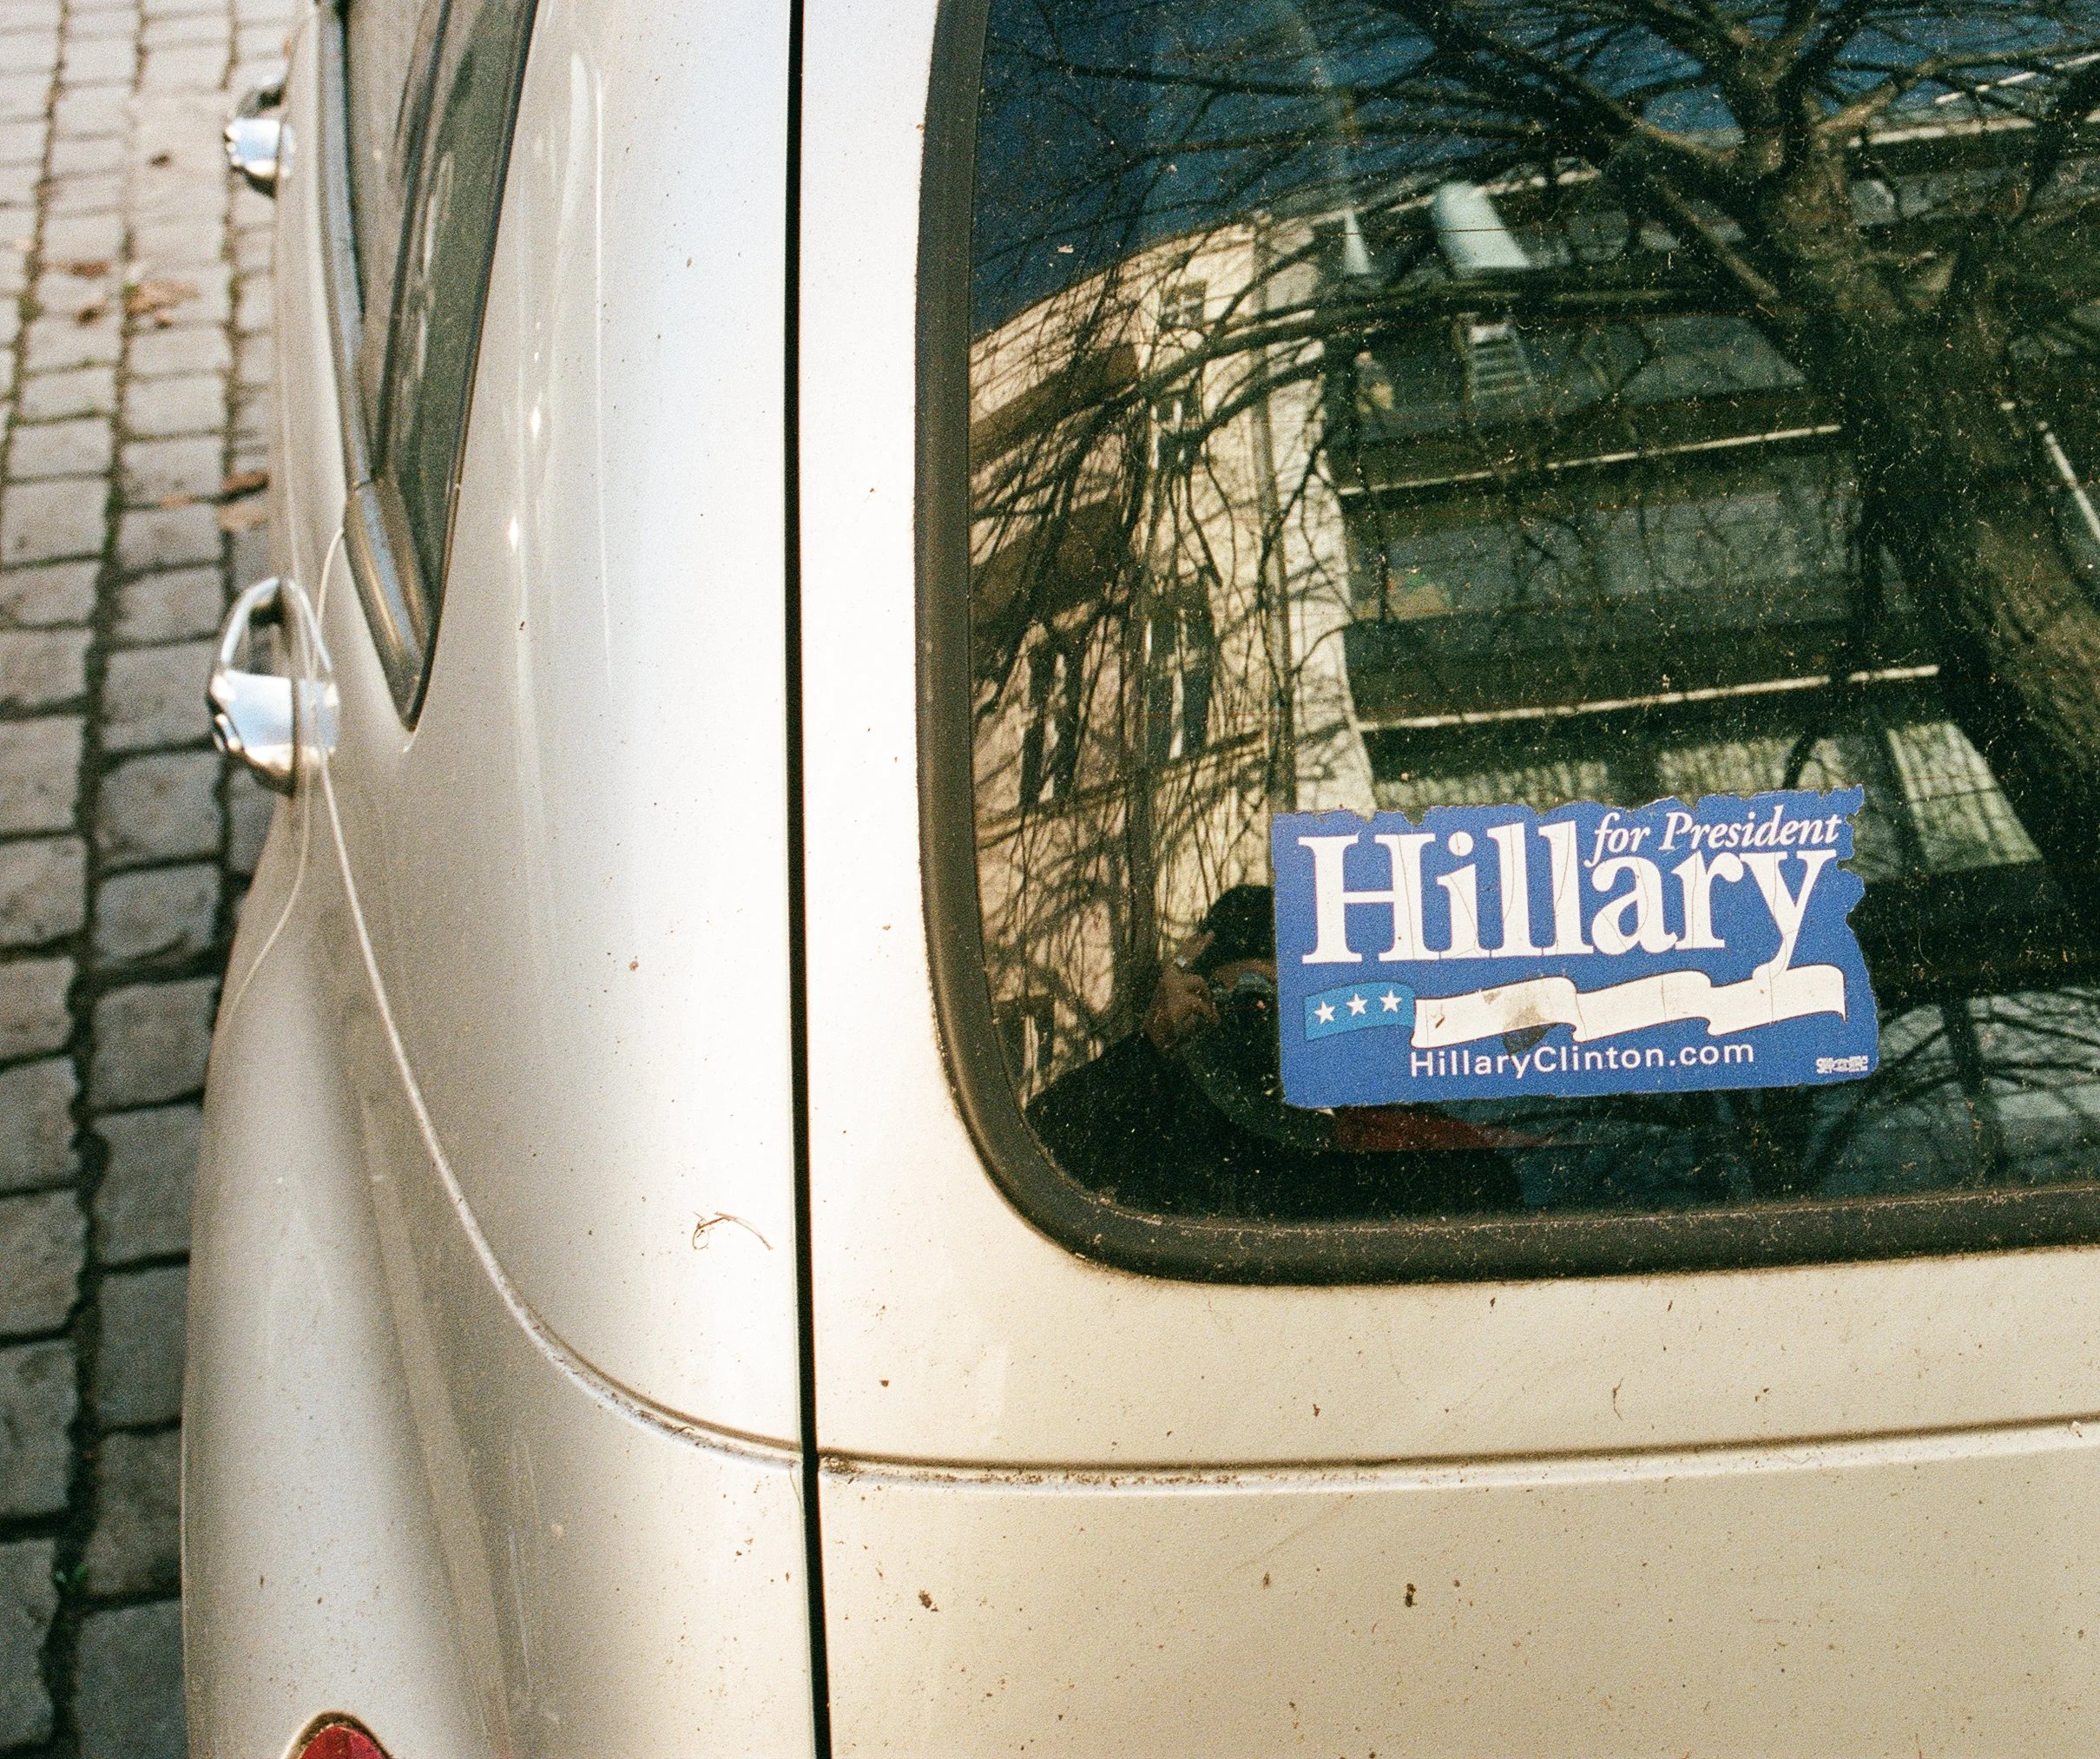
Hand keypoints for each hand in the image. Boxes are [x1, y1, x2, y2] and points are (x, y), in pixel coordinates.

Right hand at [1144, 932, 1217, 1052]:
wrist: (1153, 1041)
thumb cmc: (1164, 1027)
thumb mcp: (1176, 1008)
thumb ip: (1190, 996)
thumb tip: (1209, 995)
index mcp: (1165, 980)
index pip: (1179, 959)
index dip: (1189, 947)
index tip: (1197, 935)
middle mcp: (1167, 978)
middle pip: (1189, 957)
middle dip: (1201, 945)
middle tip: (1211, 933)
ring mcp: (1175, 987)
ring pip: (1201, 983)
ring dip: (1207, 998)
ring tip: (1209, 1013)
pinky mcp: (1184, 999)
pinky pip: (1204, 1006)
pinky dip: (1210, 1016)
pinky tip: (1212, 1023)